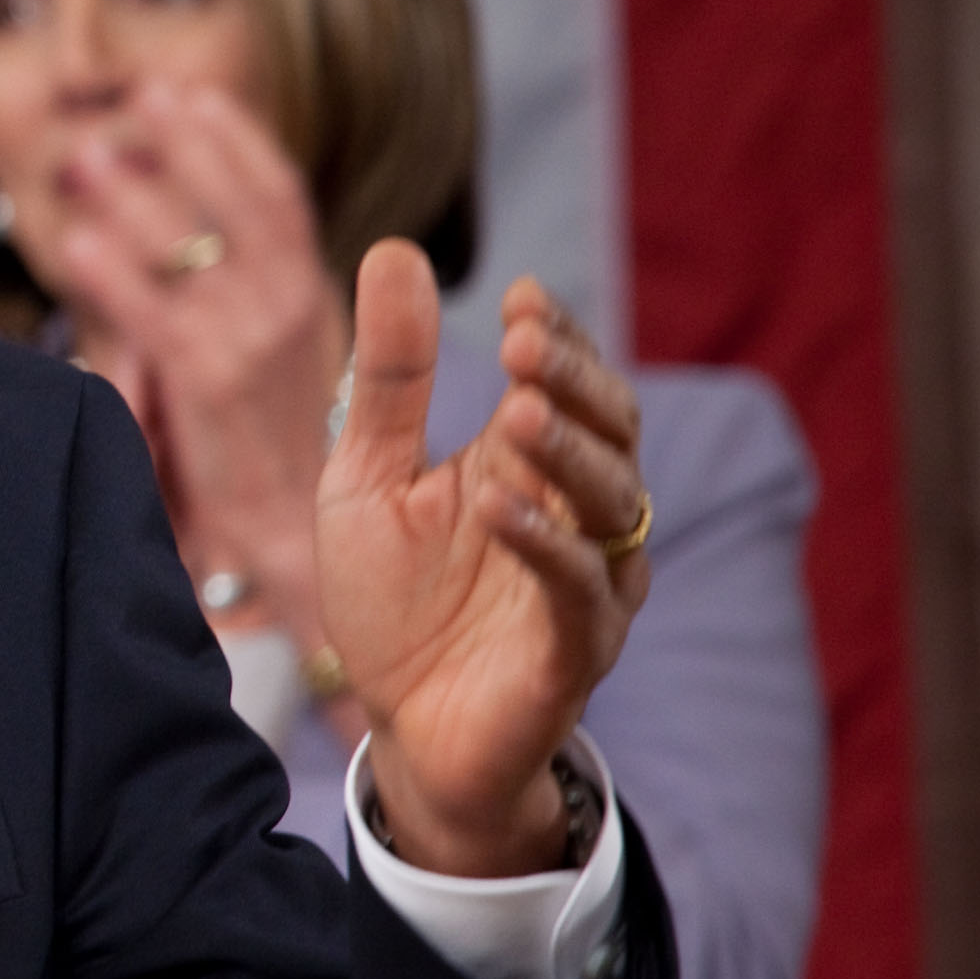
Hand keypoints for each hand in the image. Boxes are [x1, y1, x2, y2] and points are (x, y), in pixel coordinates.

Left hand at [47, 82, 343, 635]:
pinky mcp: (212, 385)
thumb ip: (212, 305)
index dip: (235, 139)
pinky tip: (76, 247)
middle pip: (241, 198)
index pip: (279, 195)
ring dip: (136, 193)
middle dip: (188, 142)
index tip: (193, 94)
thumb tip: (143, 245)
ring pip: (192, 243)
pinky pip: (154, 315)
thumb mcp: (254, 363)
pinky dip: (114, 275)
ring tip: (87, 157)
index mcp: (310, 299)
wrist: (294, 546)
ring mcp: (255, 343)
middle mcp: (292, 309)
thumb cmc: (262, 460)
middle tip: (140, 97)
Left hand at [317, 248, 652, 873]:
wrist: (400, 727)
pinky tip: (501, 507)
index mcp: (526, 464)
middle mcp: (573, 514)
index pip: (568, 383)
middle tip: (524, 340)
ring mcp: (585, 582)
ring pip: (611, 504)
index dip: (559, 338)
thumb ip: (389, 378)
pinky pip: (580, 592)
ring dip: (566, 452)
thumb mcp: (368, 472)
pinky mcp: (575, 651)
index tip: (522, 294)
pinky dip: (546, 547)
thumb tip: (397, 251)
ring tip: (516, 412)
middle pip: (609, 430)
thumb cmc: (392, 599)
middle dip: (573, 381)